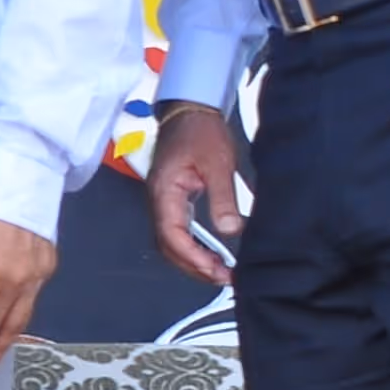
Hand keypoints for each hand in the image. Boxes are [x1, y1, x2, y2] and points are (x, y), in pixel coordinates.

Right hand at [144, 103, 245, 286]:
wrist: (190, 110)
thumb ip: (223, 198)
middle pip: (167, 246)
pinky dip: (191, 248)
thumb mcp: (218, 163)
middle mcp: (158, 200)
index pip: (171, 235)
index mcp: (164, 191)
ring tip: (218, 271)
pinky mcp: (172, 200)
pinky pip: (176, 231)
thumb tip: (230, 231)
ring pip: (170, 242)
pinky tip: (209, 253)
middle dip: (192, 266)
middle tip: (222, 278)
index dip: (192, 257)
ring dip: (191, 260)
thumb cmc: (200, 131)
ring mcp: (163, 201)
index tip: (215, 270)